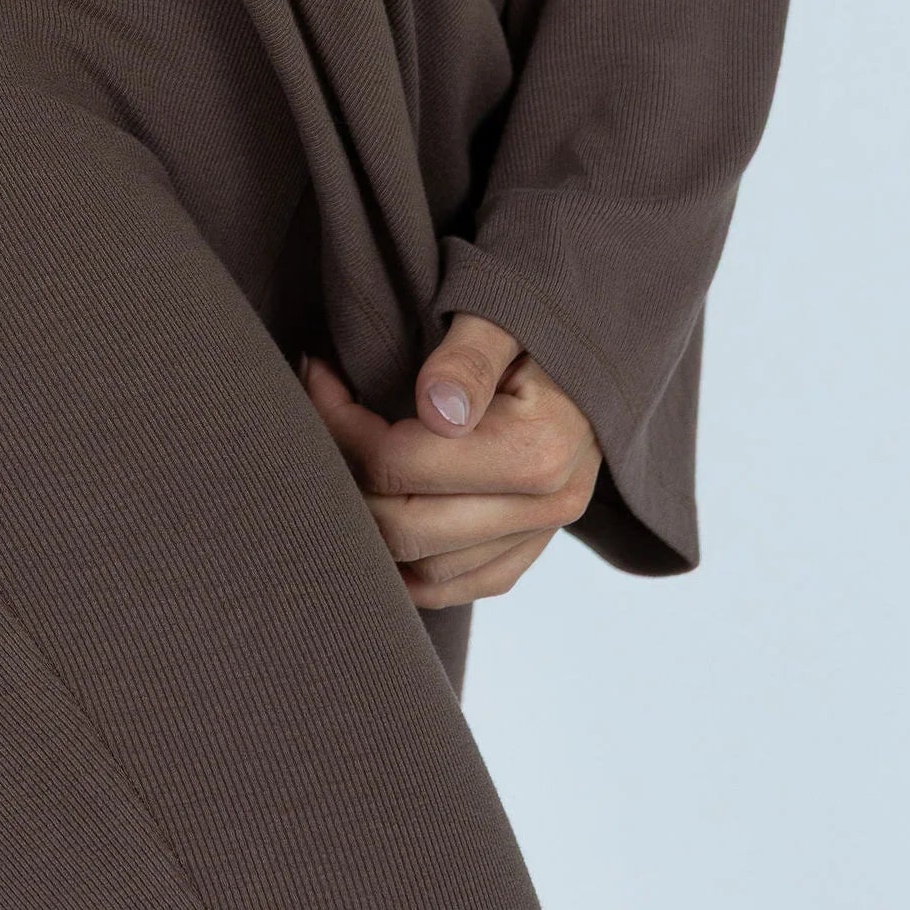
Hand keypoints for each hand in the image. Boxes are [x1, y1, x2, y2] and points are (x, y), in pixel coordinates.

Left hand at [300, 313, 601, 609]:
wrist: (591, 365)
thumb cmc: (537, 332)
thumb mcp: (504, 320)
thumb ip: (469, 358)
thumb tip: (436, 408)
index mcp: (538, 449)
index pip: (401, 461)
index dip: (341, 421)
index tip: (318, 374)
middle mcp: (546, 508)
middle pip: (403, 525)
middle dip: (345, 472)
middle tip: (321, 416)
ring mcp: (538, 540)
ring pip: (420, 569)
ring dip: (367, 521)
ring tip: (344, 457)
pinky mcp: (524, 557)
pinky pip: (449, 589)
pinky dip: (401, 565)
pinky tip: (376, 514)